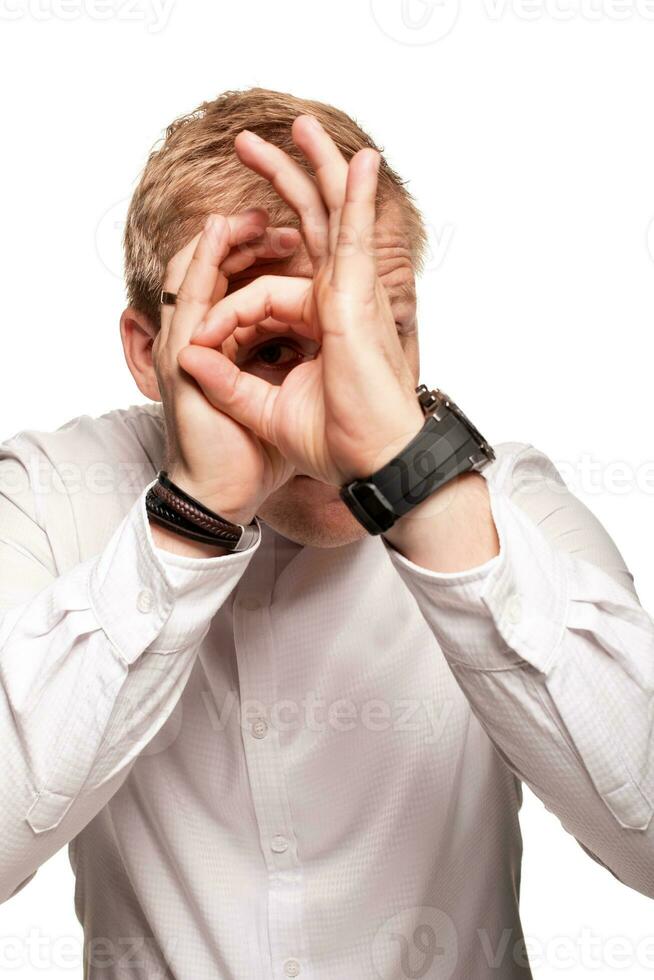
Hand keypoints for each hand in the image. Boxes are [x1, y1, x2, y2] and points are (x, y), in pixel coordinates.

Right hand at [151, 208, 301, 521]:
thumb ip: (290, 368)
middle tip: (270, 215)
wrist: (224, 493)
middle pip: (219, 270)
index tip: (296, 246)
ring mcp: (188, 344)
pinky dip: (206, 258)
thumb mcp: (284, 401)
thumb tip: (321, 349)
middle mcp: (206, 341)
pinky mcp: (180, 355)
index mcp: (232, 349)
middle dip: (244, 238)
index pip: (245, 290)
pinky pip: (189, 293)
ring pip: (197, 269)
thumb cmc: (253, 455)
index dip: (267, 264)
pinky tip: (223, 229)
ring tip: (248, 208)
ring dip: (223, 236)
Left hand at [176, 115, 424, 487]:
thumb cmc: (332, 443)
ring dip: (317, 167)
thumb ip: (228, 380)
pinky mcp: (358, 297)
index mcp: (314, 326)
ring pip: (331, 217)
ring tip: (301, 122)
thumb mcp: (262, 407)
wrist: (369, 464)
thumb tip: (191, 353)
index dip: (224, 315)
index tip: (199, 349)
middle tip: (248, 144)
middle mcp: (334, 302)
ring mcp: (349, 295)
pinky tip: (361, 159)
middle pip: (305, 229)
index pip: (259, 294)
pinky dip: (359, 196)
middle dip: (279, 183)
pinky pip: (354, 235)